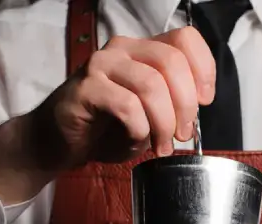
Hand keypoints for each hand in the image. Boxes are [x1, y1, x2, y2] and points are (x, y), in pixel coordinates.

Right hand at [0, 28, 214, 203]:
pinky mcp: (85, 88)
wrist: (57, 141)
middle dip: (186, 105)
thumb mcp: (149, 114)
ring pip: (152, 84)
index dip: (203, 69)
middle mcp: (123, 49)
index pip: (185, 39)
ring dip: (164, 122)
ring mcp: (102, 65)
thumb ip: (171, 104)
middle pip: (172, 62)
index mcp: (143, 50)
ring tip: (161, 146)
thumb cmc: (104, 128)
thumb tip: (194, 114)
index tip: (204, 102)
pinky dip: (140, 129)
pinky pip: (127, 106)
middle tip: (182, 134)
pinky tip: (136, 142)